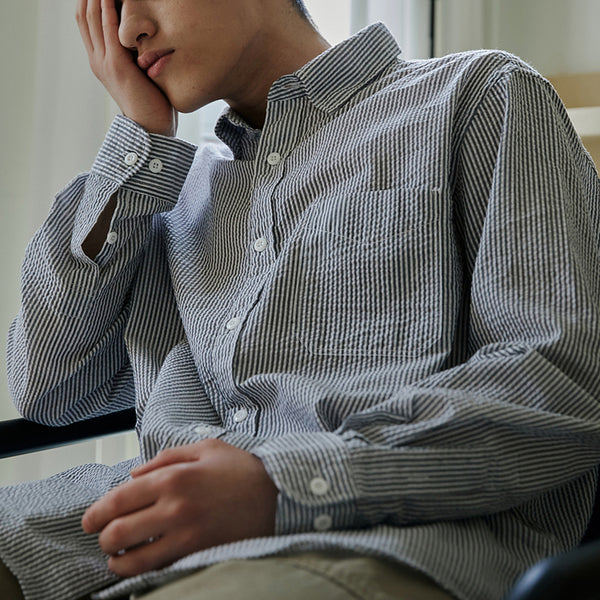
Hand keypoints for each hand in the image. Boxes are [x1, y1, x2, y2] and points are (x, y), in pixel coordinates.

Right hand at [76, 0, 176, 135]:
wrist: (151, 130)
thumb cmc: (152, 105)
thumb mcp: (140, 75)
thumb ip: (136, 57)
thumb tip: (146, 43)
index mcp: (101, 61)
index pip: (86, 22)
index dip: (89, 1)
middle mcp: (98, 60)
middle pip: (84, 15)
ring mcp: (104, 62)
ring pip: (91, 18)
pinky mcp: (117, 66)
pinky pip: (108, 30)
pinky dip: (108, 9)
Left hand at [81, 439, 278, 576]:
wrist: (277, 496)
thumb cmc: (241, 470)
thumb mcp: (205, 449)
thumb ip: (165, 458)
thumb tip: (133, 475)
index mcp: (174, 478)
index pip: (119, 500)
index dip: (96, 512)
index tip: (89, 520)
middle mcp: (175, 508)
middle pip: (118, 532)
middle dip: (103, 538)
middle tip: (104, 536)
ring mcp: (187, 536)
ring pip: (134, 559)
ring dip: (117, 560)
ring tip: (118, 555)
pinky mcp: (198, 555)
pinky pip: (159, 570)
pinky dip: (143, 569)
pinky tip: (143, 561)